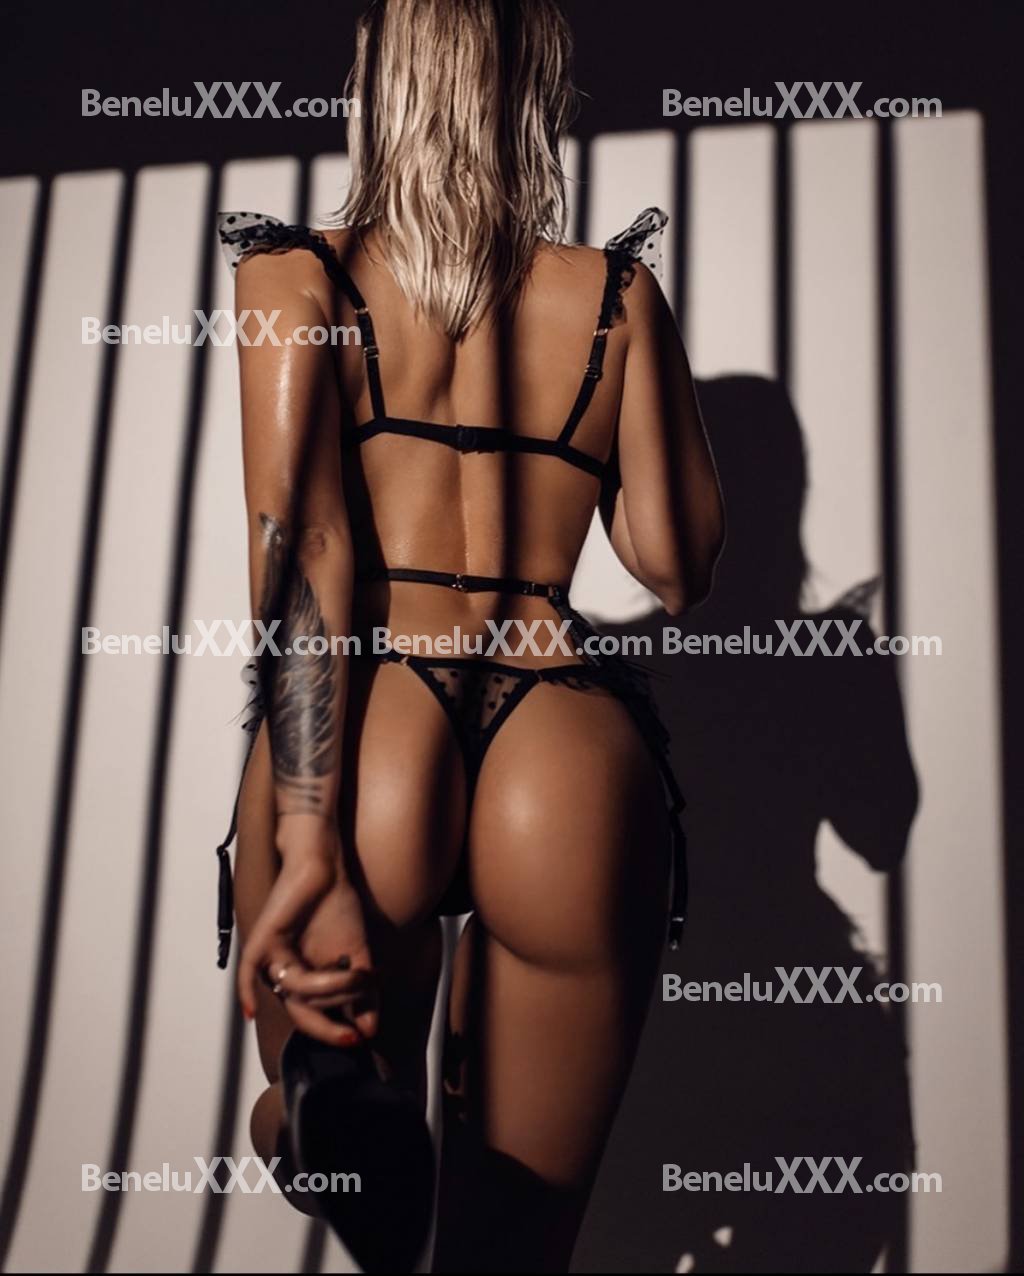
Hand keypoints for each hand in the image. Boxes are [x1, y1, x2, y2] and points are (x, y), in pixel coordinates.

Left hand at [237, 814, 377, 1045]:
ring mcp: (272, 958)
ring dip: (330, 988)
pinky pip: (248, 974)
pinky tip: (251, 1014)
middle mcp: (286, 973)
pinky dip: (246, 995)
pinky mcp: (260, 941)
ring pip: (297, 992)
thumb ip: (363, 993)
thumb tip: (372, 1030)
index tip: (360, 1038)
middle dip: (333, 1019)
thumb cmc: (337, 906)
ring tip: (356, 973)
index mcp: (305, 979)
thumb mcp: (358, 955)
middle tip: (359, 1014)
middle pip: (305, 1013)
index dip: (335, 1032)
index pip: (316, 1018)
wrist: (325, 869)